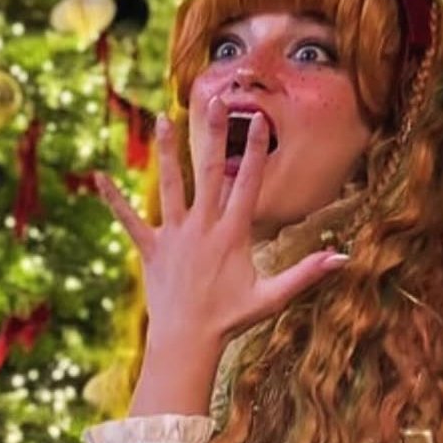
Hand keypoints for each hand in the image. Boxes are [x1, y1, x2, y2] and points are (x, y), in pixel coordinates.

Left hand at [96, 103, 347, 358]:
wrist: (187, 341)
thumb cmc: (231, 319)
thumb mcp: (272, 297)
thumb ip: (306, 274)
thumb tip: (344, 257)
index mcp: (232, 233)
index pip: (248, 183)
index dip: (254, 150)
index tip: (259, 120)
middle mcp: (202, 227)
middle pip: (209, 172)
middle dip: (214, 134)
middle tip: (216, 101)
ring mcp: (175, 235)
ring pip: (170, 186)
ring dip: (165, 152)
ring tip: (162, 119)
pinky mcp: (151, 248)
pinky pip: (129, 220)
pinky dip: (114, 200)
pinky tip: (98, 177)